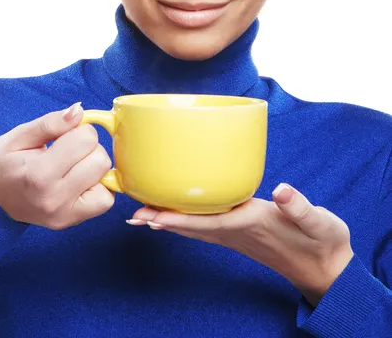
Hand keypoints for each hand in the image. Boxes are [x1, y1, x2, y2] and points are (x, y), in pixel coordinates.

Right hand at [0, 103, 113, 228]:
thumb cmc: (6, 162)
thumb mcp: (21, 136)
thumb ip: (51, 123)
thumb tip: (79, 111)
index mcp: (38, 175)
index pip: (86, 140)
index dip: (79, 130)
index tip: (65, 136)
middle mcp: (54, 199)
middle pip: (101, 160)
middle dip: (89, 149)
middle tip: (69, 152)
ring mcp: (64, 215)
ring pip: (108, 181)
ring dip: (95, 169)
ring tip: (72, 168)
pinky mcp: (72, 222)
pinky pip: (106, 201)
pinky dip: (98, 188)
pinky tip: (79, 182)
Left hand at [128, 184, 353, 306]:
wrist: (326, 269)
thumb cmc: (322, 242)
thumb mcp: (320, 223)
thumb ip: (300, 207)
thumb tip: (283, 191)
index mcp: (254, 224)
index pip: (209, 223)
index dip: (180, 220)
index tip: (153, 217)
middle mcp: (239, 232)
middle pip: (193, 228)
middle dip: (163, 221)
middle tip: (133, 215)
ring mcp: (238, 235)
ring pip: (196, 229)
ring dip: (169, 222)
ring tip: (142, 216)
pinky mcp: (242, 233)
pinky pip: (206, 228)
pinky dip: (185, 222)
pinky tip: (176, 216)